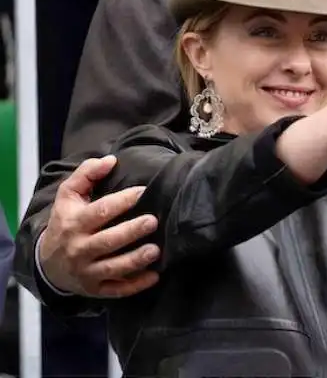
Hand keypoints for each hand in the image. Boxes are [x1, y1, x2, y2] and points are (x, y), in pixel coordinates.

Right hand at [38, 156, 160, 297]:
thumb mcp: (68, 195)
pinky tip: (154, 277)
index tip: (143, 191)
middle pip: (107, 241)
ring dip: (135, 260)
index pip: (99, 212)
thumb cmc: (66, 221)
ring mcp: (87, 271)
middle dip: (131, 231)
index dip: (122, 201)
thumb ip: (86, 173)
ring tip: (156, 250)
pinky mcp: (95, 289)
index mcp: (74, 223)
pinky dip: (135, 286)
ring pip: (113, 268)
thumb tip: (110, 159)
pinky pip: (115, 290)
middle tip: (153, 220)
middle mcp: (79, 249)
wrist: (46, 263)